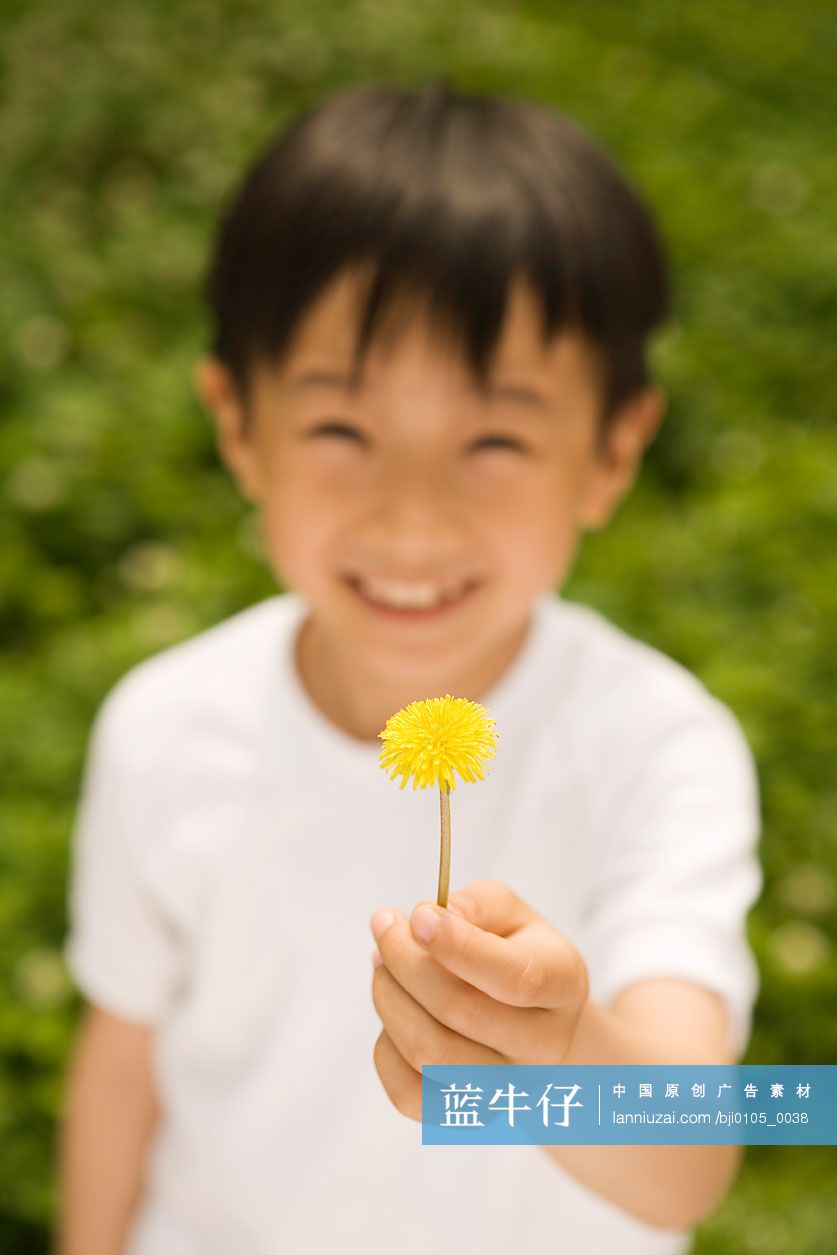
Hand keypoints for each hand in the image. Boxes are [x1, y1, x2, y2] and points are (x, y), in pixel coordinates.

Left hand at [369, 878, 588, 1121]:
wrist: (533, 1020)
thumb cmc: (515, 953)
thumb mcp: (509, 913)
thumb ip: (475, 906)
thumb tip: (429, 920)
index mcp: (563, 984)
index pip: (515, 978)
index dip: (457, 946)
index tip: (417, 916)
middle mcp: (544, 1046)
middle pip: (461, 1012)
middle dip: (405, 960)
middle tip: (385, 926)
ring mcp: (508, 1089)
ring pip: (429, 1055)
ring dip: (389, 998)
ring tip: (383, 964)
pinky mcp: (466, 1117)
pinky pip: (408, 1094)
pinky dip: (385, 1045)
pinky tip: (397, 1010)